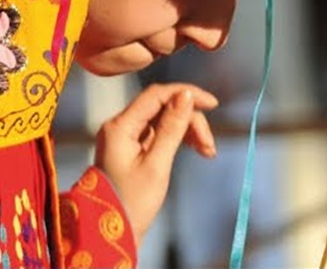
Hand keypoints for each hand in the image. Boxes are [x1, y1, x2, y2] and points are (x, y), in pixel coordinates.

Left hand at [93, 82, 218, 243]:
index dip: (186, 94)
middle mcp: (118, 126)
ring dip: (187, 129)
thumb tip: (186, 95)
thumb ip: (171, 128)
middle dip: (189, 120)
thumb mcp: (157, 165)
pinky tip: (195, 149)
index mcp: (119, 127)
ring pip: (162, 118)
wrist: (113, 231)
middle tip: (209, 146)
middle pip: (161, 106)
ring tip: (207, 151)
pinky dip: (177, 137)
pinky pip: (157, 131)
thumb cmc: (133, 203)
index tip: (213, 104)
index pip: (155, 95)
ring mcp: (123, 136)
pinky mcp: (130, 147)